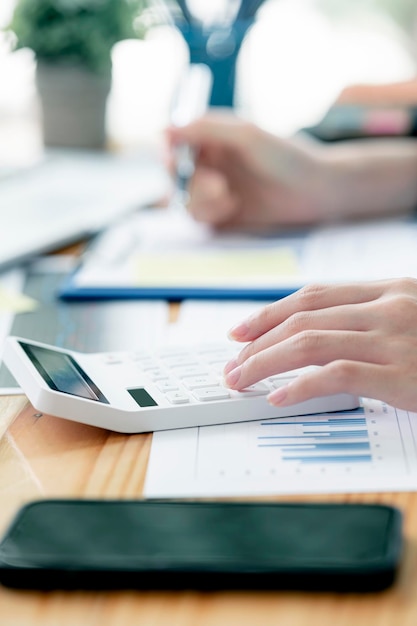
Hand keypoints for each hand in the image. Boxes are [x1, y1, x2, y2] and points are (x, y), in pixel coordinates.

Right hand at [167, 111, 329, 229]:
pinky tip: (234, 208)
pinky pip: (200, 218)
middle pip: (175, 174)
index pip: (174, 143)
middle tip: (217, 184)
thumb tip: (165, 128)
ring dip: (202, 199)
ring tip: (229, 197)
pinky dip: (211, 214)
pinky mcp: (223, 217)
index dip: (168, 152)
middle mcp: (210, 163)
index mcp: (212, 138)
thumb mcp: (246, 135)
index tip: (172, 160)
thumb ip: (205, 129)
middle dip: (191, 181)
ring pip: (185, 198)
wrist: (316, 191)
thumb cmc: (287, 157)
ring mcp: (215, 191)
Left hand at [223, 278, 416, 411]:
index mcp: (391, 291)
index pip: (315, 296)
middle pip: (304, 319)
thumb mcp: (413, 319)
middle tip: (234, 363)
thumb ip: (370, 319)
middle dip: (259, 342)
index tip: (242, 330)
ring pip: (310, 343)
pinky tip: (279, 396)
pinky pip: (337, 375)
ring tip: (242, 379)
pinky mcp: (400, 375)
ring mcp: (394, 340)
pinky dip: (301, 386)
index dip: (270, 313)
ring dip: (265, 363)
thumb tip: (315, 336)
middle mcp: (389, 308)